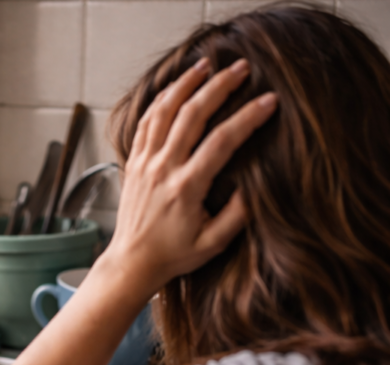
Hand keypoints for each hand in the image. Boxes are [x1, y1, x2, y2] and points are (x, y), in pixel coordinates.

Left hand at [105, 57, 277, 291]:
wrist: (132, 262)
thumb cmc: (173, 255)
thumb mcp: (212, 243)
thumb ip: (236, 216)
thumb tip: (256, 186)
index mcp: (185, 189)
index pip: (221, 142)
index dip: (248, 118)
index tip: (269, 101)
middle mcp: (162, 170)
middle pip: (192, 115)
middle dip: (219, 86)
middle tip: (242, 69)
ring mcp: (144, 164)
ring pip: (164, 111)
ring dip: (186, 84)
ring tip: (206, 65)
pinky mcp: (133, 163)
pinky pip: (145, 122)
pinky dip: (160, 100)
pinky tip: (175, 88)